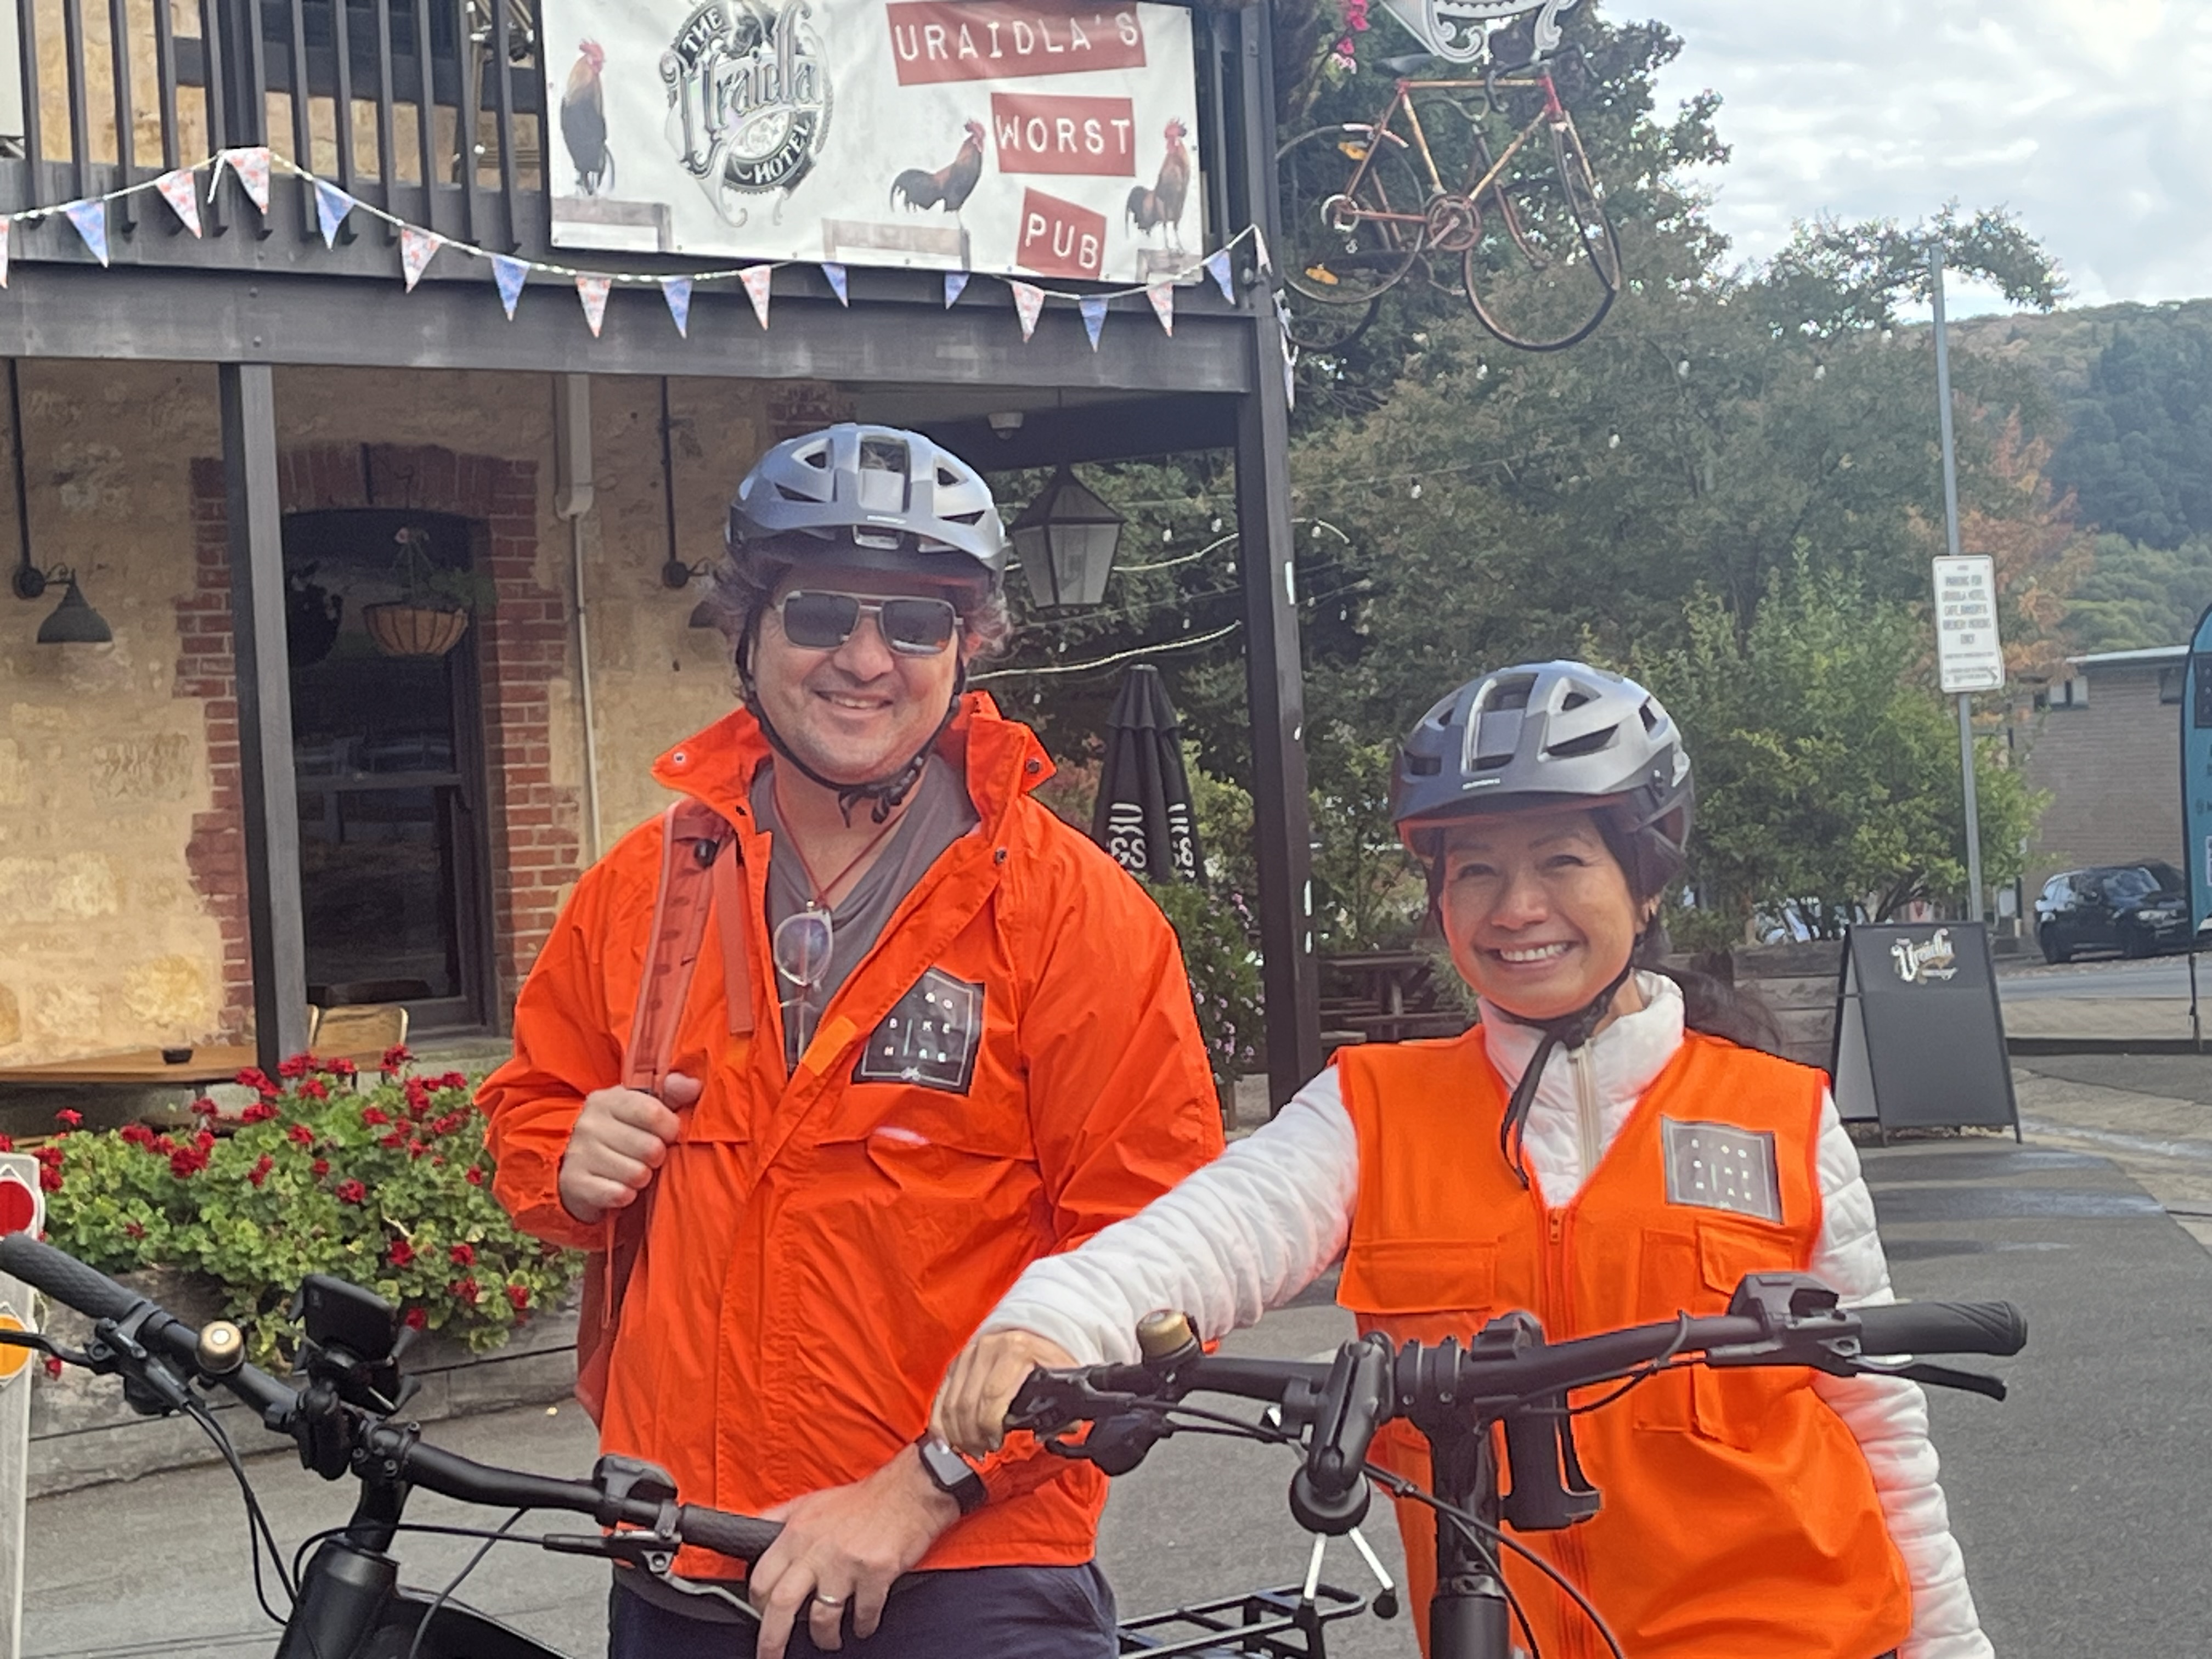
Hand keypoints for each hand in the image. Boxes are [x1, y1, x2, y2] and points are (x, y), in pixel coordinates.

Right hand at [555, 1072, 699, 1224]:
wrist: (571, 1162)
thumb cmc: (618, 1131)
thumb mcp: (639, 1105)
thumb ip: (670, 1093)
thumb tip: (695, 1087)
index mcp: (608, 1100)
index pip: (653, 1113)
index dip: (669, 1128)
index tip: (667, 1134)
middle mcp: (589, 1124)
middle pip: (650, 1148)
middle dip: (657, 1157)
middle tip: (649, 1157)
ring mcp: (579, 1153)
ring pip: (637, 1174)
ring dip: (642, 1178)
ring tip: (633, 1171)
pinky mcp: (574, 1183)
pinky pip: (619, 1195)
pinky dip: (625, 1195)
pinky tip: (619, 1187)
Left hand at [748, 1447, 960, 1657]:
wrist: (910, 1491)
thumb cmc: (861, 1500)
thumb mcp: (810, 1501)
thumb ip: (779, 1520)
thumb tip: (752, 1533)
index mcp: (797, 1532)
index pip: (762, 1577)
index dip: (757, 1605)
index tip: (762, 1617)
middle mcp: (817, 1548)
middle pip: (781, 1604)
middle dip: (772, 1640)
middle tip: (772, 1657)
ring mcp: (847, 1562)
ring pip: (822, 1618)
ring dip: (824, 1637)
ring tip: (830, 1640)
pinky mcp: (876, 1573)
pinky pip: (863, 1614)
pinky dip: (862, 1626)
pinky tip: (863, 1624)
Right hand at [931, 1329, 1076, 1458]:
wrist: (1037, 1333)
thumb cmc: (1051, 1361)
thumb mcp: (1064, 1377)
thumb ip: (1062, 1408)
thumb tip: (1044, 1436)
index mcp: (1017, 1350)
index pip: (992, 1396)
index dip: (989, 1426)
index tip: (995, 1445)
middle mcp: (989, 1348)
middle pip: (967, 1403)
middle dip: (971, 1436)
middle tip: (980, 1453)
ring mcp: (970, 1353)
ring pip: (950, 1402)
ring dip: (955, 1433)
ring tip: (968, 1450)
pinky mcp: (957, 1362)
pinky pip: (940, 1397)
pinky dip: (939, 1423)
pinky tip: (946, 1441)